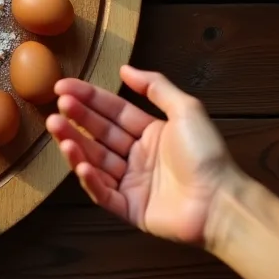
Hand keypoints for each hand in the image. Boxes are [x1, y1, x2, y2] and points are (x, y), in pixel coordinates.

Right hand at [45, 65, 245, 245]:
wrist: (221, 202)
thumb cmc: (207, 155)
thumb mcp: (186, 110)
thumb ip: (156, 87)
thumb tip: (125, 68)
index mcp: (150, 134)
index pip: (112, 112)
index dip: (88, 99)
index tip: (63, 87)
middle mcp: (137, 157)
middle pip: (99, 135)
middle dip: (77, 120)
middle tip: (57, 107)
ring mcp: (131, 184)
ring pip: (96, 161)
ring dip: (76, 146)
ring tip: (58, 130)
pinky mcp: (129, 209)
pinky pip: (103, 193)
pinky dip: (90, 179)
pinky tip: (80, 163)